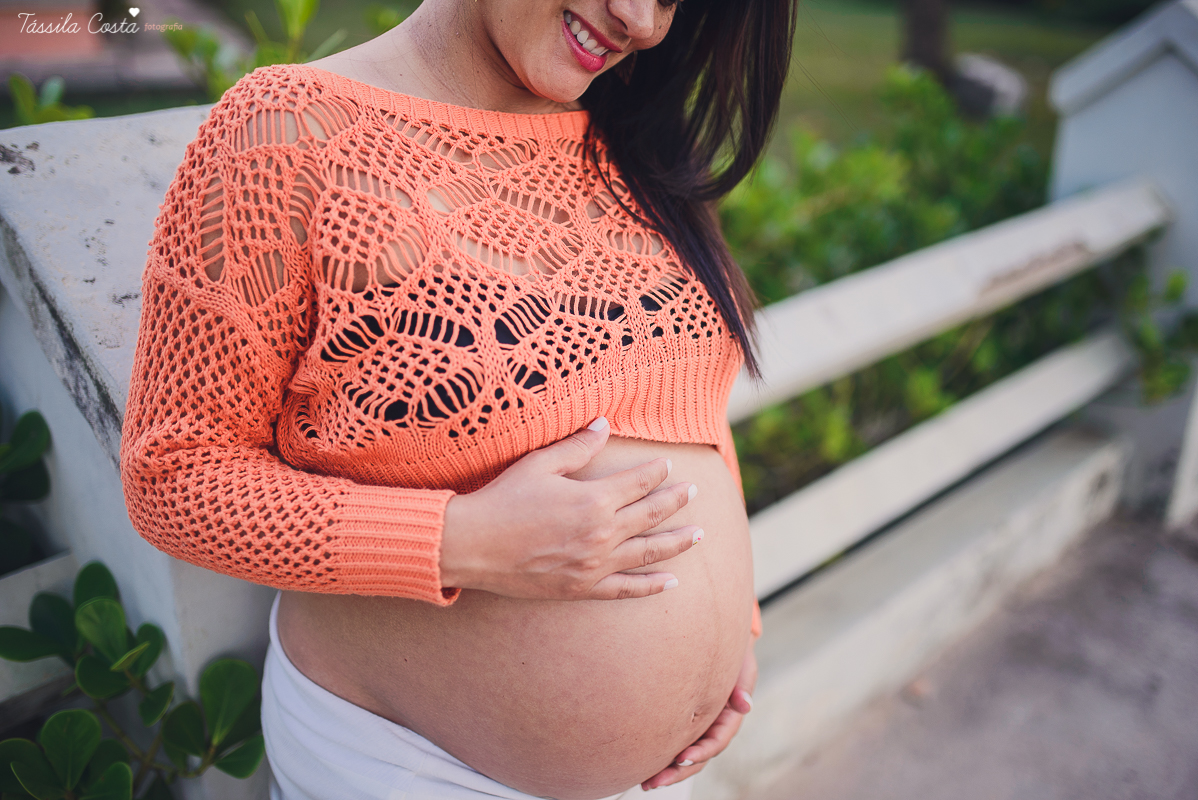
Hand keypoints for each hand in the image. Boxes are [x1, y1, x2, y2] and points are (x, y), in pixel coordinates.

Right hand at [439, 417, 702, 599]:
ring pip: (649, 553)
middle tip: (696, 491)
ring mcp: (594, 565)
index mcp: (594, 499)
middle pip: (651, 515)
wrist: (472, 546)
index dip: (658, 472)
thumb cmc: (502, 499)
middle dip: (677, 501)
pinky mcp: (582, 588)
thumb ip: (577, 446)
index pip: (639, 482)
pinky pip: (626, 589)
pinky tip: (671, 582)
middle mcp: (602, 534)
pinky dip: (651, 586)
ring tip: (699, 535)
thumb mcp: (539, 463)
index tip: (670, 465)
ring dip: (677, 542)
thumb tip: (604, 425)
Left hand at [641, 645, 756, 790]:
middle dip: (678, 772)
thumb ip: (743, 685)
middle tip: (656, 781)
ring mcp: (699, 730)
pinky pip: (674, 745)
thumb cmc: (733, 657)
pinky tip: (645, 768)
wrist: (719, 648)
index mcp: (729, 719)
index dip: (700, 752)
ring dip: (668, 772)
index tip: (682, 757)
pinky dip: (662, 758)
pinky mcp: (685, 725)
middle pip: (698, 758)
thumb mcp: (743, 668)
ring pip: (685, 757)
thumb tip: (744, 705)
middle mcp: (713, 729)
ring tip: (647, 783)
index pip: (716, 742)